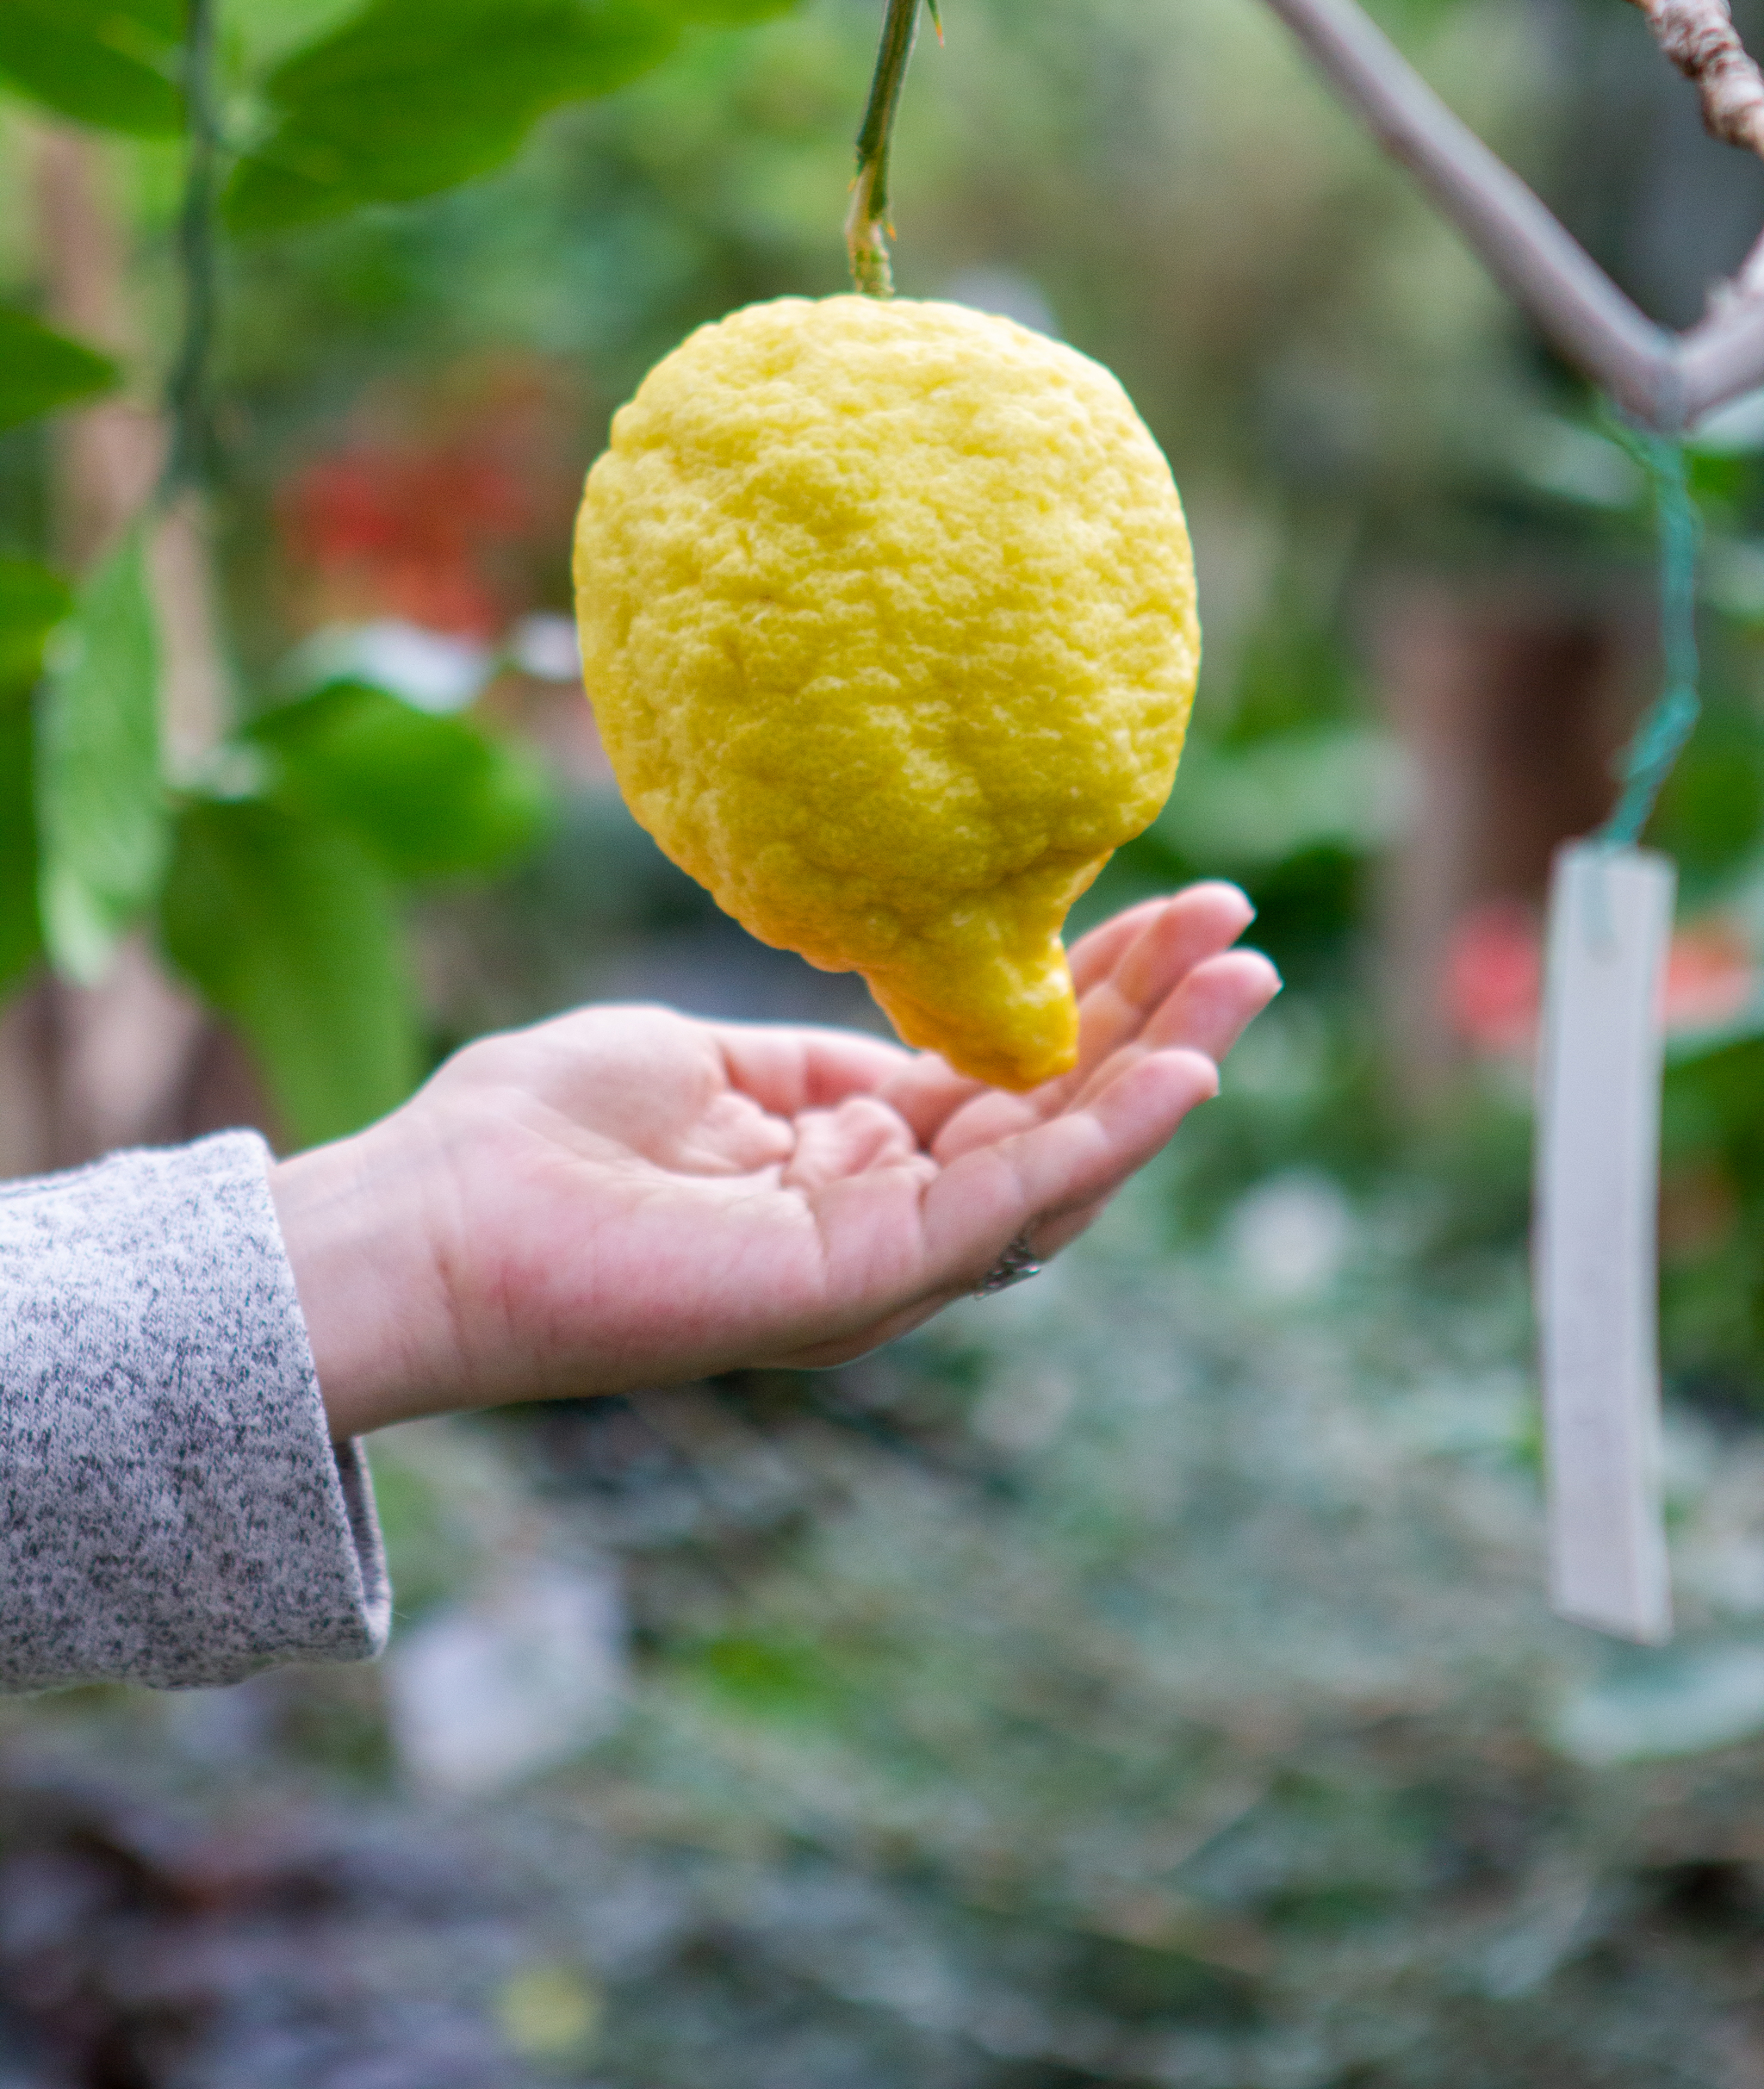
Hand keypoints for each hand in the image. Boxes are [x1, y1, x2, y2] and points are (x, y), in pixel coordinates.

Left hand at [269, 885, 1277, 1439]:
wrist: (431, 1217)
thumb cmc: (539, 1131)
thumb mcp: (708, 1063)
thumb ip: (822, 1060)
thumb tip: (918, 1032)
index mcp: (847, 1161)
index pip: (1006, 1080)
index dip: (1091, 998)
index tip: (1170, 912)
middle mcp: (882, 1220)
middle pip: (1056, 1120)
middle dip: (1155, 1026)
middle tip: (1246, 941)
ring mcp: (875, 1259)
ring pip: (1057, 1165)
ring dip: (1160, 1072)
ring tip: (1244, 980)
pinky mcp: (853, 1280)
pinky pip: (1002, 1207)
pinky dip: (1098, 1142)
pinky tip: (1172, 1075)